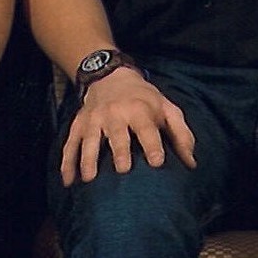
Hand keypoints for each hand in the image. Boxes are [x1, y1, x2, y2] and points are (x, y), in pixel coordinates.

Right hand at [58, 68, 195, 186]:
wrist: (110, 75)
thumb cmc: (144, 99)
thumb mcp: (167, 108)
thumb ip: (181, 134)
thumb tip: (191, 163)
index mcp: (139, 110)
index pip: (146, 129)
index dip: (153, 145)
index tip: (157, 162)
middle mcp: (115, 114)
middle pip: (117, 134)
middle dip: (119, 151)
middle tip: (123, 170)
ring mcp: (93, 119)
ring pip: (89, 140)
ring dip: (88, 159)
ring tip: (89, 179)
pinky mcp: (79, 124)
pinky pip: (70, 144)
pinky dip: (67, 163)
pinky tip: (68, 181)